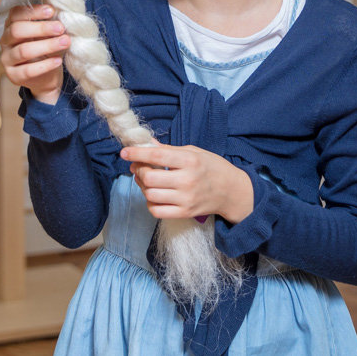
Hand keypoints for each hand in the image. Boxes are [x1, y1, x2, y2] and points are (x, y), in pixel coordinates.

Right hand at [0, 3, 70, 104]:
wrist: (47, 77)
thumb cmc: (47, 50)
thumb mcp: (48, 34)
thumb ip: (50, 22)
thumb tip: (61, 11)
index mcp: (11, 26)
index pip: (15, 14)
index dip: (33, 11)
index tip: (51, 10)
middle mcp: (6, 41)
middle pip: (17, 30)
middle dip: (41, 28)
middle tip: (61, 28)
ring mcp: (7, 59)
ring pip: (23, 50)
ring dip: (47, 45)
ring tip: (65, 42)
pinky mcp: (13, 76)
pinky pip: (28, 70)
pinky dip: (45, 65)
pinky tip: (58, 60)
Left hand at [120, 143, 253, 223]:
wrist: (231, 191)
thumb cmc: (212, 167)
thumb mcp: (194, 151)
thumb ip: (168, 149)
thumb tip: (146, 142)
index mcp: (190, 160)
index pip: (157, 155)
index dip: (137, 153)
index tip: (125, 152)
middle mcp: (187, 180)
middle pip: (150, 178)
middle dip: (139, 170)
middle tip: (138, 166)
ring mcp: (186, 199)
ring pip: (150, 195)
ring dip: (143, 186)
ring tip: (146, 180)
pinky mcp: (184, 213)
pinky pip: (156, 211)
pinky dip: (150, 203)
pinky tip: (154, 195)